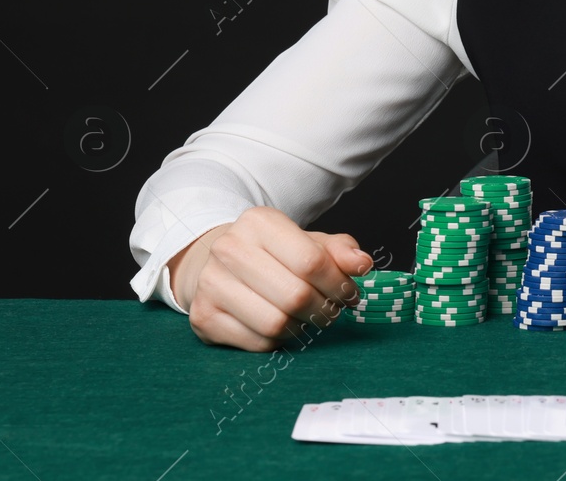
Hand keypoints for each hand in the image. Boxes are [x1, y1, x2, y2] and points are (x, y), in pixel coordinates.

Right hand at [166, 206, 372, 350]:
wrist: (216, 266)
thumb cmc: (273, 255)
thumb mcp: (308, 243)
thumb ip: (339, 251)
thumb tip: (363, 264)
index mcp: (259, 222)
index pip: (311, 261)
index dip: (339, 284)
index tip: (349, 294)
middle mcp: (229, 249)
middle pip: (295, 296)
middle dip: (324, 309)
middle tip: (332, 311)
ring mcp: (211, 284)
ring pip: (276, 323)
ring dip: (304, 328)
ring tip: (310, 319)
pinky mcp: (203, 316)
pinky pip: (258, 343)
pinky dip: (280, 341)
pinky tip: (284, 327)